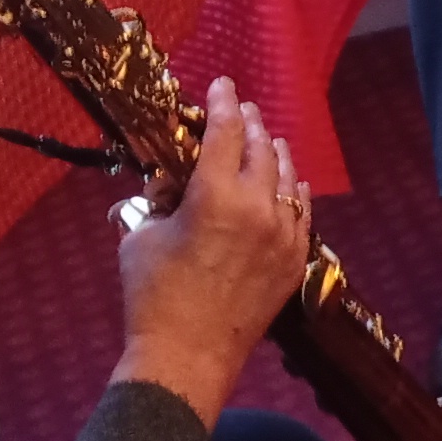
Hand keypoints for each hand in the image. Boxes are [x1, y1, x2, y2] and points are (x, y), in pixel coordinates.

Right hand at [110, 79, 312, 421]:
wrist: (188, 355)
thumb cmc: (153, 296)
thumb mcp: (139, 237)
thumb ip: (153, 202)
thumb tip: (162, 185)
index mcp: (214, 195)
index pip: (224, 131)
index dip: (222, 102)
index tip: (222, 85)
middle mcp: (257, 208)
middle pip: (260, 148)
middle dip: (249, 124)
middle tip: (242, 110)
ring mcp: (282, 235)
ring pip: (287, 178)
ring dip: (275, 154)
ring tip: (267, 140)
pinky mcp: (294, 261)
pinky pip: (301, 213)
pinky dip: (294, 192)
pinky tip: (291, 184)